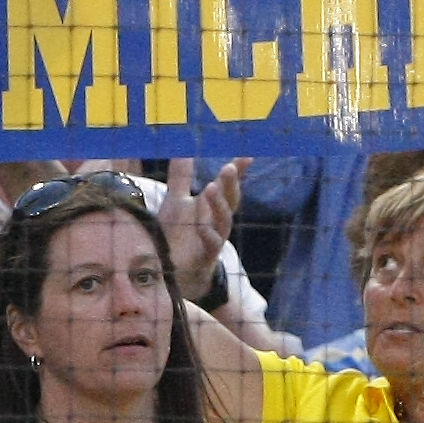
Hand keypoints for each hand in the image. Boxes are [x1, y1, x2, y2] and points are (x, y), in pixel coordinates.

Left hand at [159, 158, 243, 299]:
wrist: (176, 272)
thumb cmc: (179, 234)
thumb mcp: (177, 202)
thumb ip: (181, 177)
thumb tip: (183, 150)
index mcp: (211, 206)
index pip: (227, 185)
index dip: (238, 171)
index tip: (247, 156)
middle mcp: (217, 220)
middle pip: (230, 200)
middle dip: (231, 184)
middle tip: (229, 167)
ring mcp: (214, 238)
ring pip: (223, 220)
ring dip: (219, 204)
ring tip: (210, 187)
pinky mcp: (206, 257)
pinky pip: (211, 245)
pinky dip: (208, 235)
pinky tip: (203, 227)